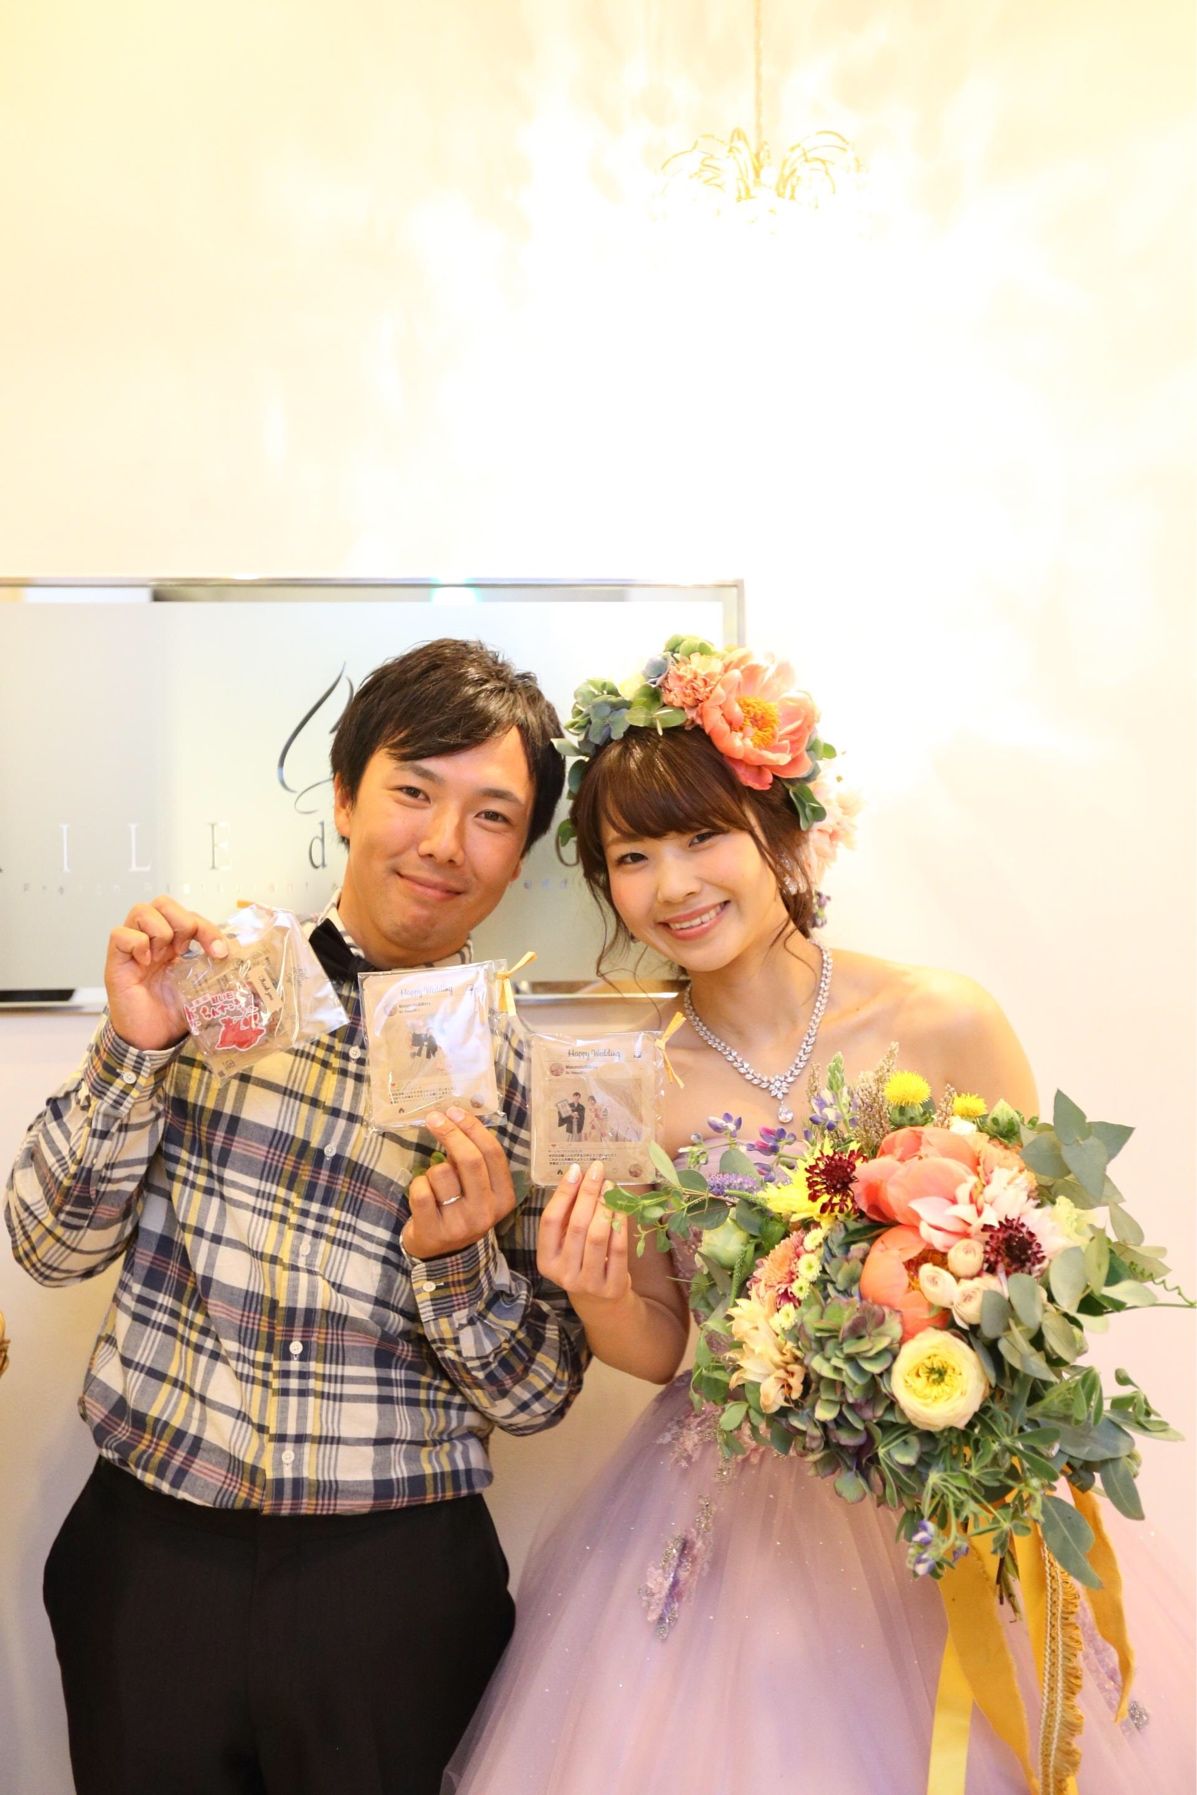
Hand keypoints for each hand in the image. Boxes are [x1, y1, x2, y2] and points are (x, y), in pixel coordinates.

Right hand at [105, 895, 228, 1050]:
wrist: (151, 1041)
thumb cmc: (172, 1015)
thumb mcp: (203, 992)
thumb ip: (221, 978)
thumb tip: (254, 978)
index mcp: (174, 944)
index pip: (189, 917)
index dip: (207, 927)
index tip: (220, 951)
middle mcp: (152, 941)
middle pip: (163, 902)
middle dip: (182, 920)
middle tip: (186, 947)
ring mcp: (133, 949)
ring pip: (140, 911)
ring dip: (159, 929)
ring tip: (163, 956)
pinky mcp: (116, 962)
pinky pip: (119, 934)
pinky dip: (137, 942)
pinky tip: (146, 962)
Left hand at [401, 1107, 517, 1259]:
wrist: (443, 1254)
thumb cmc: (461, 1210)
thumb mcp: (479, 1190)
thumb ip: (476, 1161)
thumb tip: (459, 1117)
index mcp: (503, 1197)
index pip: (493, 1154)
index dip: (473, 1128)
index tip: (455, 1111)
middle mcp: (486, 1211)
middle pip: (470, 1160)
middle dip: (450, 1133)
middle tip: (434, 1118)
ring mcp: (460, 1224)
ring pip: (441, 1173)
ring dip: (432, 1170)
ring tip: (434, 1183)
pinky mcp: (434, 1230)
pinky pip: (421, 1191)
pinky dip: (417, 1185)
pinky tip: (422, 1193)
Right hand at [537, 1160, 629, 1303]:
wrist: (600, 1302)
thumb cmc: (581, 1261)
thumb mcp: (566, 1243)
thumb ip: (567, 1216)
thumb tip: (578, 1175)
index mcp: (545, 1260)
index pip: (549, 1221)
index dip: (563, 1193)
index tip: (575, 1169)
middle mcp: (563, 1274)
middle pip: (575, 1226)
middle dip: (587, 1194)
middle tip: (598, 1171)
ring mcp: (587, 1283)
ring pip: (597, 1236)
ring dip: (605, 1206)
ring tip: (610, 1186)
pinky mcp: (611, 1286)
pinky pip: (618, 1248)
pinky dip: (620, 1223)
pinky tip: (621, 1206)